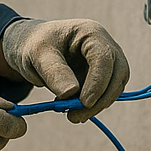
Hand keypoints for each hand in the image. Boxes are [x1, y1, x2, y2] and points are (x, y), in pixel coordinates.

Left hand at [0, 18, 129, 122]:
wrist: (32, 49)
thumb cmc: (35, 46)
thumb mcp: (37, 55)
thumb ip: (54, 72)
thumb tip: (71, 92)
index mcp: (90, 33)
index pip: (104, 59)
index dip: (98, 83)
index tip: (84, 103)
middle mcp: (104, 45)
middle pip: (117, 75)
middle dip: (100, 99)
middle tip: (75, 117)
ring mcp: (107, 62)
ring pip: (114, 88)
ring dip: (96, 105)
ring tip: (70, 114)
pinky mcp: (103, 76)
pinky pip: (105, 94)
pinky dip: (92, 105)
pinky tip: (72, 110)